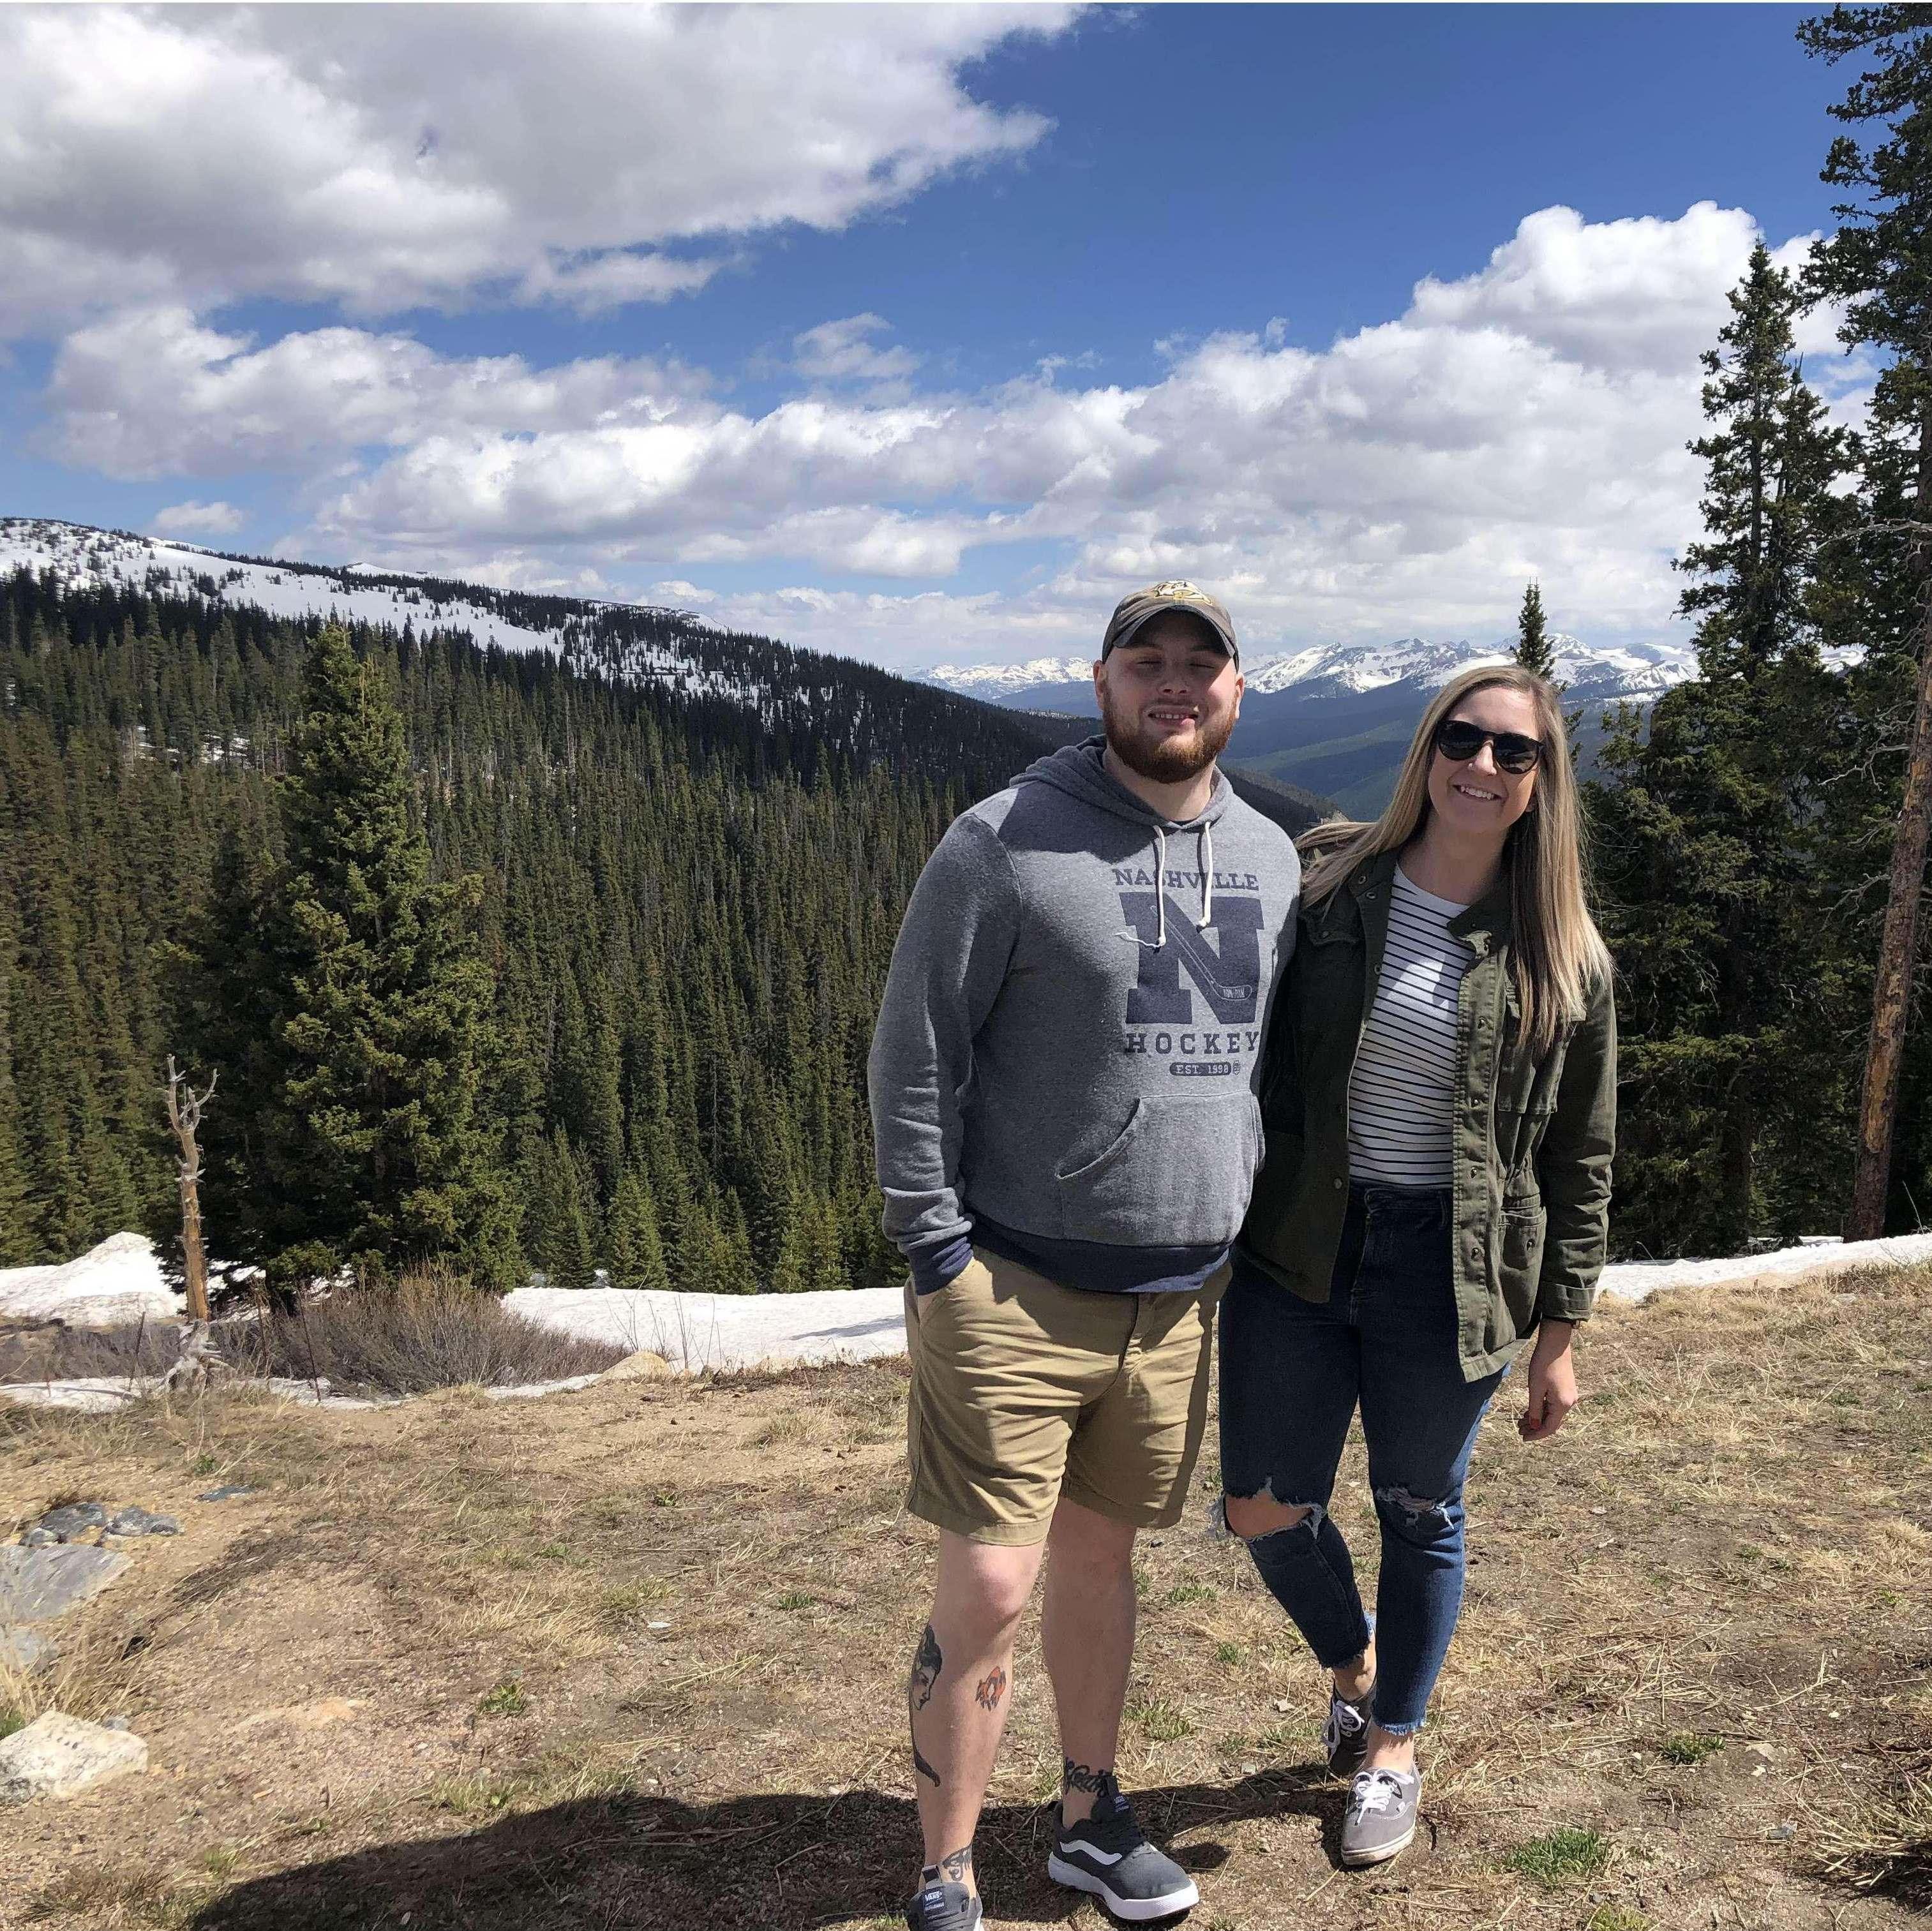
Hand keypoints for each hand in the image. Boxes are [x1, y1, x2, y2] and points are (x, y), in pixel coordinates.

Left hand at [1518, 1320, 1577, 1441]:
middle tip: (1518, 1429)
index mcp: (1563, 1405)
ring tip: (1521, 1421)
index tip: (1523, 1438)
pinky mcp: (1566, 1390)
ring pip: (1552, 1414)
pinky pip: (1553, 1405)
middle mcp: (1569, 1403)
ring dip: (1537, 1418)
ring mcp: (1569, 1396)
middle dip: (1535, 1427)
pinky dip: (1542, 1409)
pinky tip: (1530, 1411)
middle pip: (1551, 1422)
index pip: (1549, 1427)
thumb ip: (1535, 1409)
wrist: (1555, 1345)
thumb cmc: (1543, 1365)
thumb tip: (1535, 1426)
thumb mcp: (1535, 1389)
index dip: (1536, 1434)